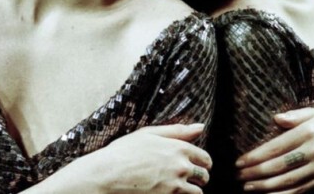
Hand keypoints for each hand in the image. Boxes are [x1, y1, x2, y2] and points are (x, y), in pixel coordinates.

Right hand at [24, 123, 211, 192]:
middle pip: (204, 176)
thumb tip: (200, 127)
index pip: (204, 158)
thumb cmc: (124, 152)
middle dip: (200, 178)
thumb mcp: (149, 134)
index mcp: (178, 147)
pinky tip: (170, 193)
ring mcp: (176, 184)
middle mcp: (181, 166)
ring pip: (198, 193)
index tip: (197, 165)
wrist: (108, 174)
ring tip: (179, 188)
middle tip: (187, 178)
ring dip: (192, 191)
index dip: (203, 162)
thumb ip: (177, 130)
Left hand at [235, 108, 313, 192]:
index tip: (240, 161)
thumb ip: (295, 115)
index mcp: (308, 132)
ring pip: (290, 181)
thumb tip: (275, 118)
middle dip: (257, 173)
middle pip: (281, 166)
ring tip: (248, 187)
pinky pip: (302, 190)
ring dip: (267, 187)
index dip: (256, 156)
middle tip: (239, 176)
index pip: (276, 147)